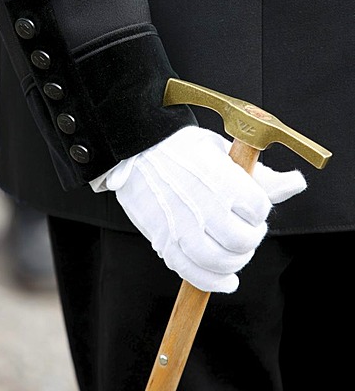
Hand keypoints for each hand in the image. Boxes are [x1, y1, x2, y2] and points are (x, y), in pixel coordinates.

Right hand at [101, 126, 306, 292]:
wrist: (136, 151)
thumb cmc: (179, 148)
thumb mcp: (221, 150)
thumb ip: (258, 174)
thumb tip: (296, 184)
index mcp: (220, 180)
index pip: (258, 210)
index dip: (259, 211)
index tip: (253, 207)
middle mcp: (203, 207)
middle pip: (242, 240)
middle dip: (251, 238)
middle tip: (247, 230)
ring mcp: (182, 227)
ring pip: (220, 262)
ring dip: (236, 262)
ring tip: (236, 252)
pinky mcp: (164, 242)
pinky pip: (193, 273)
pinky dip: (214, 283)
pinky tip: (226, 281)